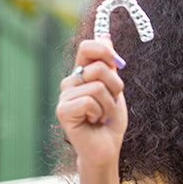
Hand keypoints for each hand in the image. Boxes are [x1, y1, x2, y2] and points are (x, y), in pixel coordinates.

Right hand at [56, 35, 127, 168]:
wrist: (106, 148)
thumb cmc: (110, 120)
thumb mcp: (114, 88)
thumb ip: (109, 64)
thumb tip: (105, 36)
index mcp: (82, 73)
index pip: (88, 46)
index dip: (106, 51)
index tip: (119, 65)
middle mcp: (70, 81)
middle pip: (99, 67)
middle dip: (116, 87)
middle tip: (111, 102)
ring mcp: (65, 96)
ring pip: (98, 86)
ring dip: (110, 104)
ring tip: (102, 115)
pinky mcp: (63, 111)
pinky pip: (90, 101)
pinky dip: (101, 113)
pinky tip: (94, 122)